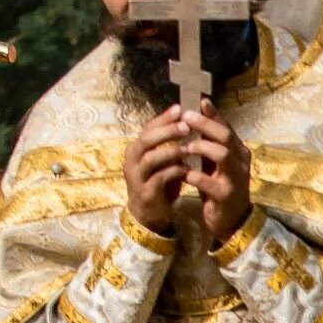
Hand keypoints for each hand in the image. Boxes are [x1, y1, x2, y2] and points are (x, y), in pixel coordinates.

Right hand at [123, 106, 190, 237]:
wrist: (149, 213)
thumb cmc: (159, 182)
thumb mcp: (163, 161)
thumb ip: (170, 144)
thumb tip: (186, 119)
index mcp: (137, 149)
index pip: (148, 128)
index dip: (163, 118)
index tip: (180, 108)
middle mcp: (133, 160)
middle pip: (146, 140)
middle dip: (167, 132)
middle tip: (186, 126)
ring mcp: (137, 176)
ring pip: (151, 159)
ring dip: (171, 151)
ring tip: (189, 148)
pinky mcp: (145, 192)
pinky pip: (159, 179)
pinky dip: (174, 172)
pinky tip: (188, 169)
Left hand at [180, 101, 253, 247]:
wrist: (232, 219)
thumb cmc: (220, 185)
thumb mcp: (217, 160)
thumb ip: (210, 139)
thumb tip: (200, 109)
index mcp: (238, 151)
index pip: (226, 127)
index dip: (212, 114)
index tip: (197, 102)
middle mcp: (241, 162)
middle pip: (225, 136)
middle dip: (204, 125)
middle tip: (186, 118)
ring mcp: (235, 179)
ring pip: (222, 155)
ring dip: (201, 147)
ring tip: (185, 147)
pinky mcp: (226, 196)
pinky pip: (209, 182)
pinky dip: (194, 175)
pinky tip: (184, 174)